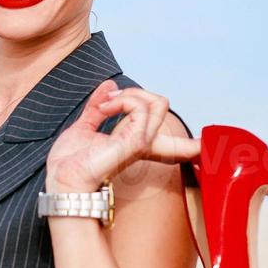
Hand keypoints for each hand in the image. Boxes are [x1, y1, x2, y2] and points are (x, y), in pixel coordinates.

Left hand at [45, 79, 201, 191]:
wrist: (63, 182)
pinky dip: (122, 100)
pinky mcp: (139, 143)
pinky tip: (105, 109)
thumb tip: (109, 85)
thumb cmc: (70, 165)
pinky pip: (144, 108)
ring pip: (157, 102)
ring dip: (127, 94)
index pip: (173, 142)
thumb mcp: (84, 127)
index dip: (190, 141)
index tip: (204, 145)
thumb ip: (97, 107)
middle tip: (107, 100)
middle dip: (133, 91)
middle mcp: (143, 143)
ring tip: (105, 105)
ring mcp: (143, 143)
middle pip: (161, 105)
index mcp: (133, 142)